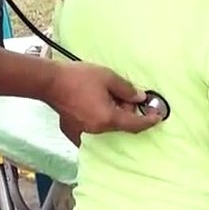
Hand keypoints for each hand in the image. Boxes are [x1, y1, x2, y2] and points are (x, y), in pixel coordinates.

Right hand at [44, 62, 161, 134]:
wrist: (50, 81)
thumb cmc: (78, 77)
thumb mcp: (108, 77)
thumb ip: (127, 89)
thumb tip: (140, 98)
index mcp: (108, 119)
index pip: (135, 125)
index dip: (149, 120)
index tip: (158, 116)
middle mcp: (98, 130)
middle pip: (121, 125)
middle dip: (128, 112)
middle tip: (127, 95)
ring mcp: (84, 132)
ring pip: (107, 126)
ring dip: (113, 114)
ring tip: (110, 95)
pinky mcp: (73, 130)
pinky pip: (93, 127)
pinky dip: (100, 118)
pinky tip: (97, 104)